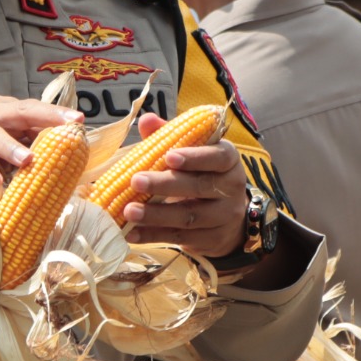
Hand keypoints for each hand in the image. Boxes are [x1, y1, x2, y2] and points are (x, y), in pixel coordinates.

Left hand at [113, 113, 247, 259]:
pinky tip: (132, 233)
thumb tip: (146, 120)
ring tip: (129, 211)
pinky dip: (154, 235)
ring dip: (156, 215)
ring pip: (189, 216)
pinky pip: (182, 237)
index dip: (195, 157)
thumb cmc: (201, 174)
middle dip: (165, 185)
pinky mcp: (213, 239)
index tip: (169, 157)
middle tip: (135, 180)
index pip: (218, 157)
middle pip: (200, 186)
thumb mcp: (192, 153)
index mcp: (228, 160)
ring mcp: (225, 216)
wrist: (229, 217)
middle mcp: (231, 187)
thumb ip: (170, 137)